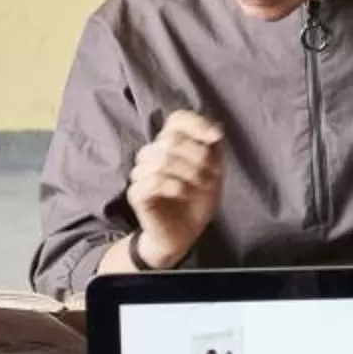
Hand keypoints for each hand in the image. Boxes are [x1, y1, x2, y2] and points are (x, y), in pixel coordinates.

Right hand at [124, 111, 225, 267]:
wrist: (183, 233)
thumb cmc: (196, 201)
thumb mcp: (213, 173)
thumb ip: (213, 150)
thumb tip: (215, 130)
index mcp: (171, 145)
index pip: (177, 120)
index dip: (195, 124)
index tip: (215, 138)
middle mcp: (153, 154)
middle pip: (172, 140)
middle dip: (199, 157)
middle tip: (212, 177)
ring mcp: (141, 173)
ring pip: (162, 160)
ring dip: (189, 174)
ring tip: (200, 188)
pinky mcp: (136, 193)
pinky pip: (152, 181)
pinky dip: (174, 186)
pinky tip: (183, 193)